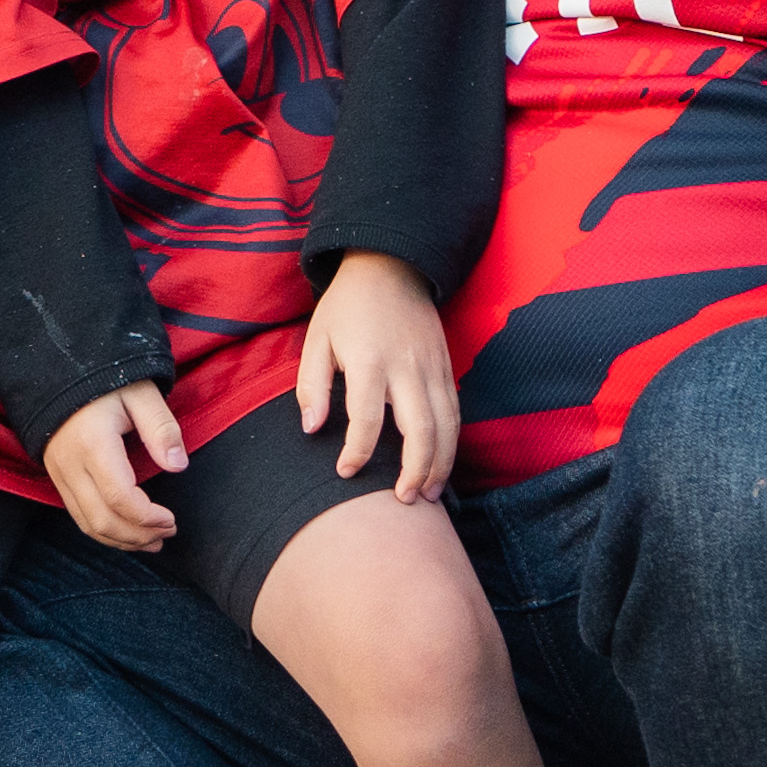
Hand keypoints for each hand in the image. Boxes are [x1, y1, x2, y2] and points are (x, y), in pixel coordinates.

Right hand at [43, 379, 186, 549]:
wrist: (60, 370)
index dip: (148, 517)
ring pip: (88, 524)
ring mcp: (59, 474)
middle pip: (102, 520)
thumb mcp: (140, 394)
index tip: (172, 519)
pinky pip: (78, 516)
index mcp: (93, 443)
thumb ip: (161, 428)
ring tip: (152, 542)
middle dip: (138, 536)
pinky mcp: (57, 477)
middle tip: (168, 534)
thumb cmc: (106, 381)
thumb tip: (178, 465)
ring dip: (122, 540)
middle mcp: (70, 464)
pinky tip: (126, 532)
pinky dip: (104, 531)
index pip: (120, 497)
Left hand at [290, 250, 458, 498]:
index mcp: (369, 360)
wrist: (391, 265)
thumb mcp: (317, 337)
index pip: (367, 418)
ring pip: (447, 426)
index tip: (346, 472)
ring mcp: (432, 367)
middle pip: (421, 429)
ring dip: (441, 465)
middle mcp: (407, 367)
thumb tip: (311, 429)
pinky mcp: (446, 367)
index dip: (358, 452)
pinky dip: (452, 444)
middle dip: (415, 471)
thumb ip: (312, 385)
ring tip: (429, 496)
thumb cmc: (347, 306)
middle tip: (404, 501)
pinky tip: (441, 465)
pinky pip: (455, 412)